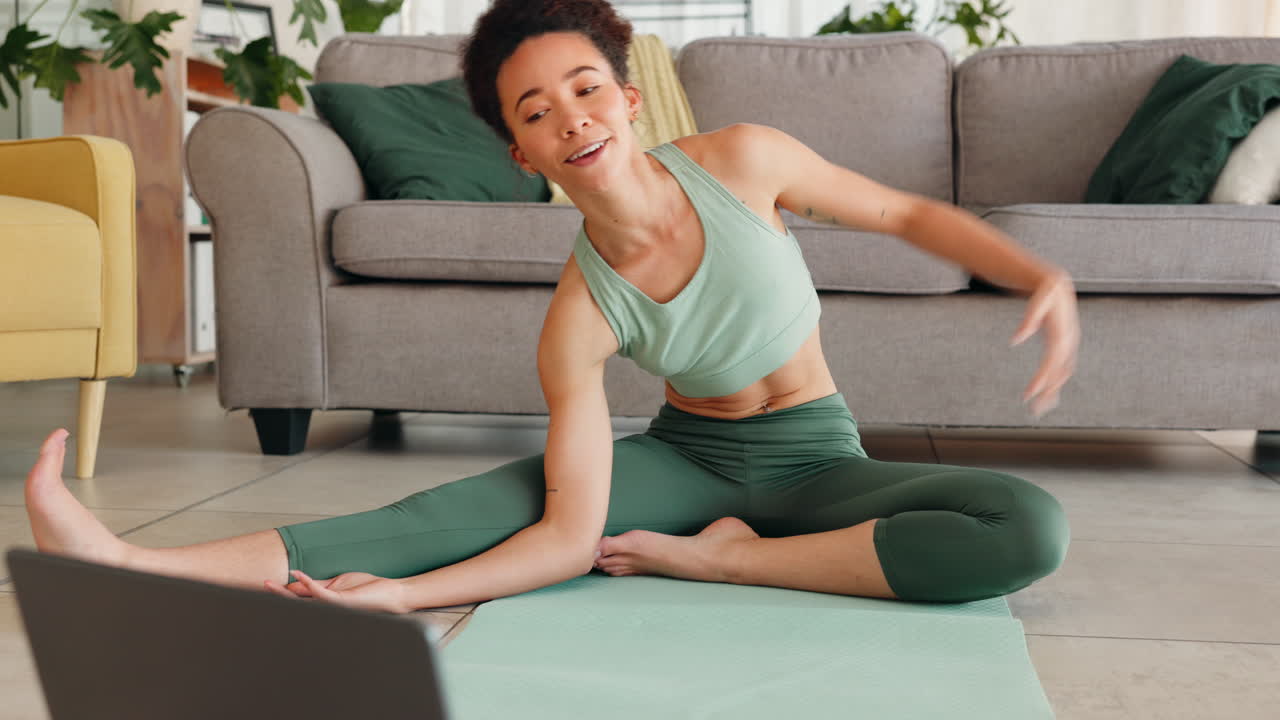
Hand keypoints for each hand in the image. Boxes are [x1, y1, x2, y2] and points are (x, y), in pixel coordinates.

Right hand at [264, 570, 409, 613]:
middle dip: (276, 596)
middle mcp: (325, 607)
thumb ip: (316, 584)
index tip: (264, 586)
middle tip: (259, 587)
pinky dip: (307, 583)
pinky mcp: (341, 601)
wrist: (391, 594)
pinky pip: (320, 593)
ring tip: (267, 586)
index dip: (281, 591)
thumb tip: (294, 581)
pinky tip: (296, 575)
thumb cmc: (368, 588)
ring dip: (284, 593)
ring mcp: (332, 606)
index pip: (298, 597)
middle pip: (295, 603)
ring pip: (303, 601)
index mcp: (324, 602)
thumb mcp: (337, 583)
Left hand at [1010, 270, 1079, 417]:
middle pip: (1059, 373)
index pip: (1052, 362)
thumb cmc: (1046, 292)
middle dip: (1047, 392)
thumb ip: (1028, 320)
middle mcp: (1069, 343)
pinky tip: (1046, 397)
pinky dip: (1054, 385)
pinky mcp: (1063, 348)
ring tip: (1038, 410)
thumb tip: (1014, 341)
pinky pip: (1060, 371)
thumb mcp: (1038, 300)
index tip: (1028, 395)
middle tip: (1033, 410)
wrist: (1058, 286)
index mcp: (1063, 334)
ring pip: (1061, 375)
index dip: (1041, 379)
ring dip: (1051, 393)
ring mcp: (1068, 347)